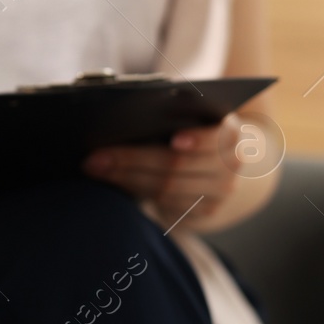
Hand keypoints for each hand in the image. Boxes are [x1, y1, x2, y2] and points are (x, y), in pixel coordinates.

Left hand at [83, 118, 240, 230]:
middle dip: (131, 159)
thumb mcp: (191, 117)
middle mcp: (229, 163)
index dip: (198, 139)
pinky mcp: (205, 212)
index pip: (215, 136)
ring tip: (94, 168)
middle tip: (94, 157)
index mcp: (228, 131)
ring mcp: (219, 191)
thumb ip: (170, 112)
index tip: (174, 141)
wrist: (222, 165)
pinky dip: (135, 191)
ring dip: (125, 179)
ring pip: (166, 188)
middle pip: (177, 165)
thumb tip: (118, 110)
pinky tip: (111, 182)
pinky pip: (165, 205)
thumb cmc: (194, 130)